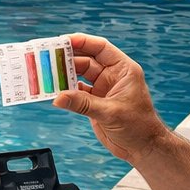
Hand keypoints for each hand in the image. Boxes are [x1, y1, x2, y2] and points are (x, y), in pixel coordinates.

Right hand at [54, 33, 170, 164]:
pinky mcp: (94, 102)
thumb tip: (59, 97)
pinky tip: (53, 92)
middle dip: (67, 58)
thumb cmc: (139, 127)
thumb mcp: (111, 112)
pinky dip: (64, 92)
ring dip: (63, 75)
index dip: (83, 42)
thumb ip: (83, 104)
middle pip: (86, 60)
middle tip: (48, 57)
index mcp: (123, 70)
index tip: (64, 40)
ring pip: (78, 76)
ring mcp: (102, 89)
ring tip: (46, 74)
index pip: (101, 48)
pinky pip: (76, 93)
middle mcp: (112, 76)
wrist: (142, 148)